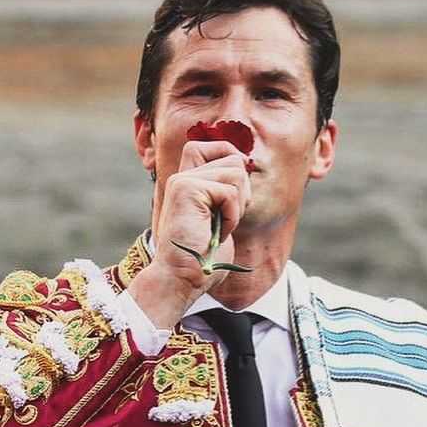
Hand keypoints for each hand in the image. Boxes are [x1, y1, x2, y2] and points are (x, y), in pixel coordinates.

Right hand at [131, 138, 251, 326]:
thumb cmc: (203, 261)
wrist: (181, 279)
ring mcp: (183, 180)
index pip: (216, 146)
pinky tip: (217, 232)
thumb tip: (245, 166)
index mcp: (189, 183)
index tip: (237, 192)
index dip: (234, 158)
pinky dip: (231, 216)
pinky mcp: (187, 188)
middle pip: (233, 157)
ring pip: (236, 172)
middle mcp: (183, 177)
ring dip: (238, 206)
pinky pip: (229, 192)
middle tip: (227, 219)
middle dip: (243, 191)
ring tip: (220, 227)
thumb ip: (228, 194)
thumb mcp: (220, 221)